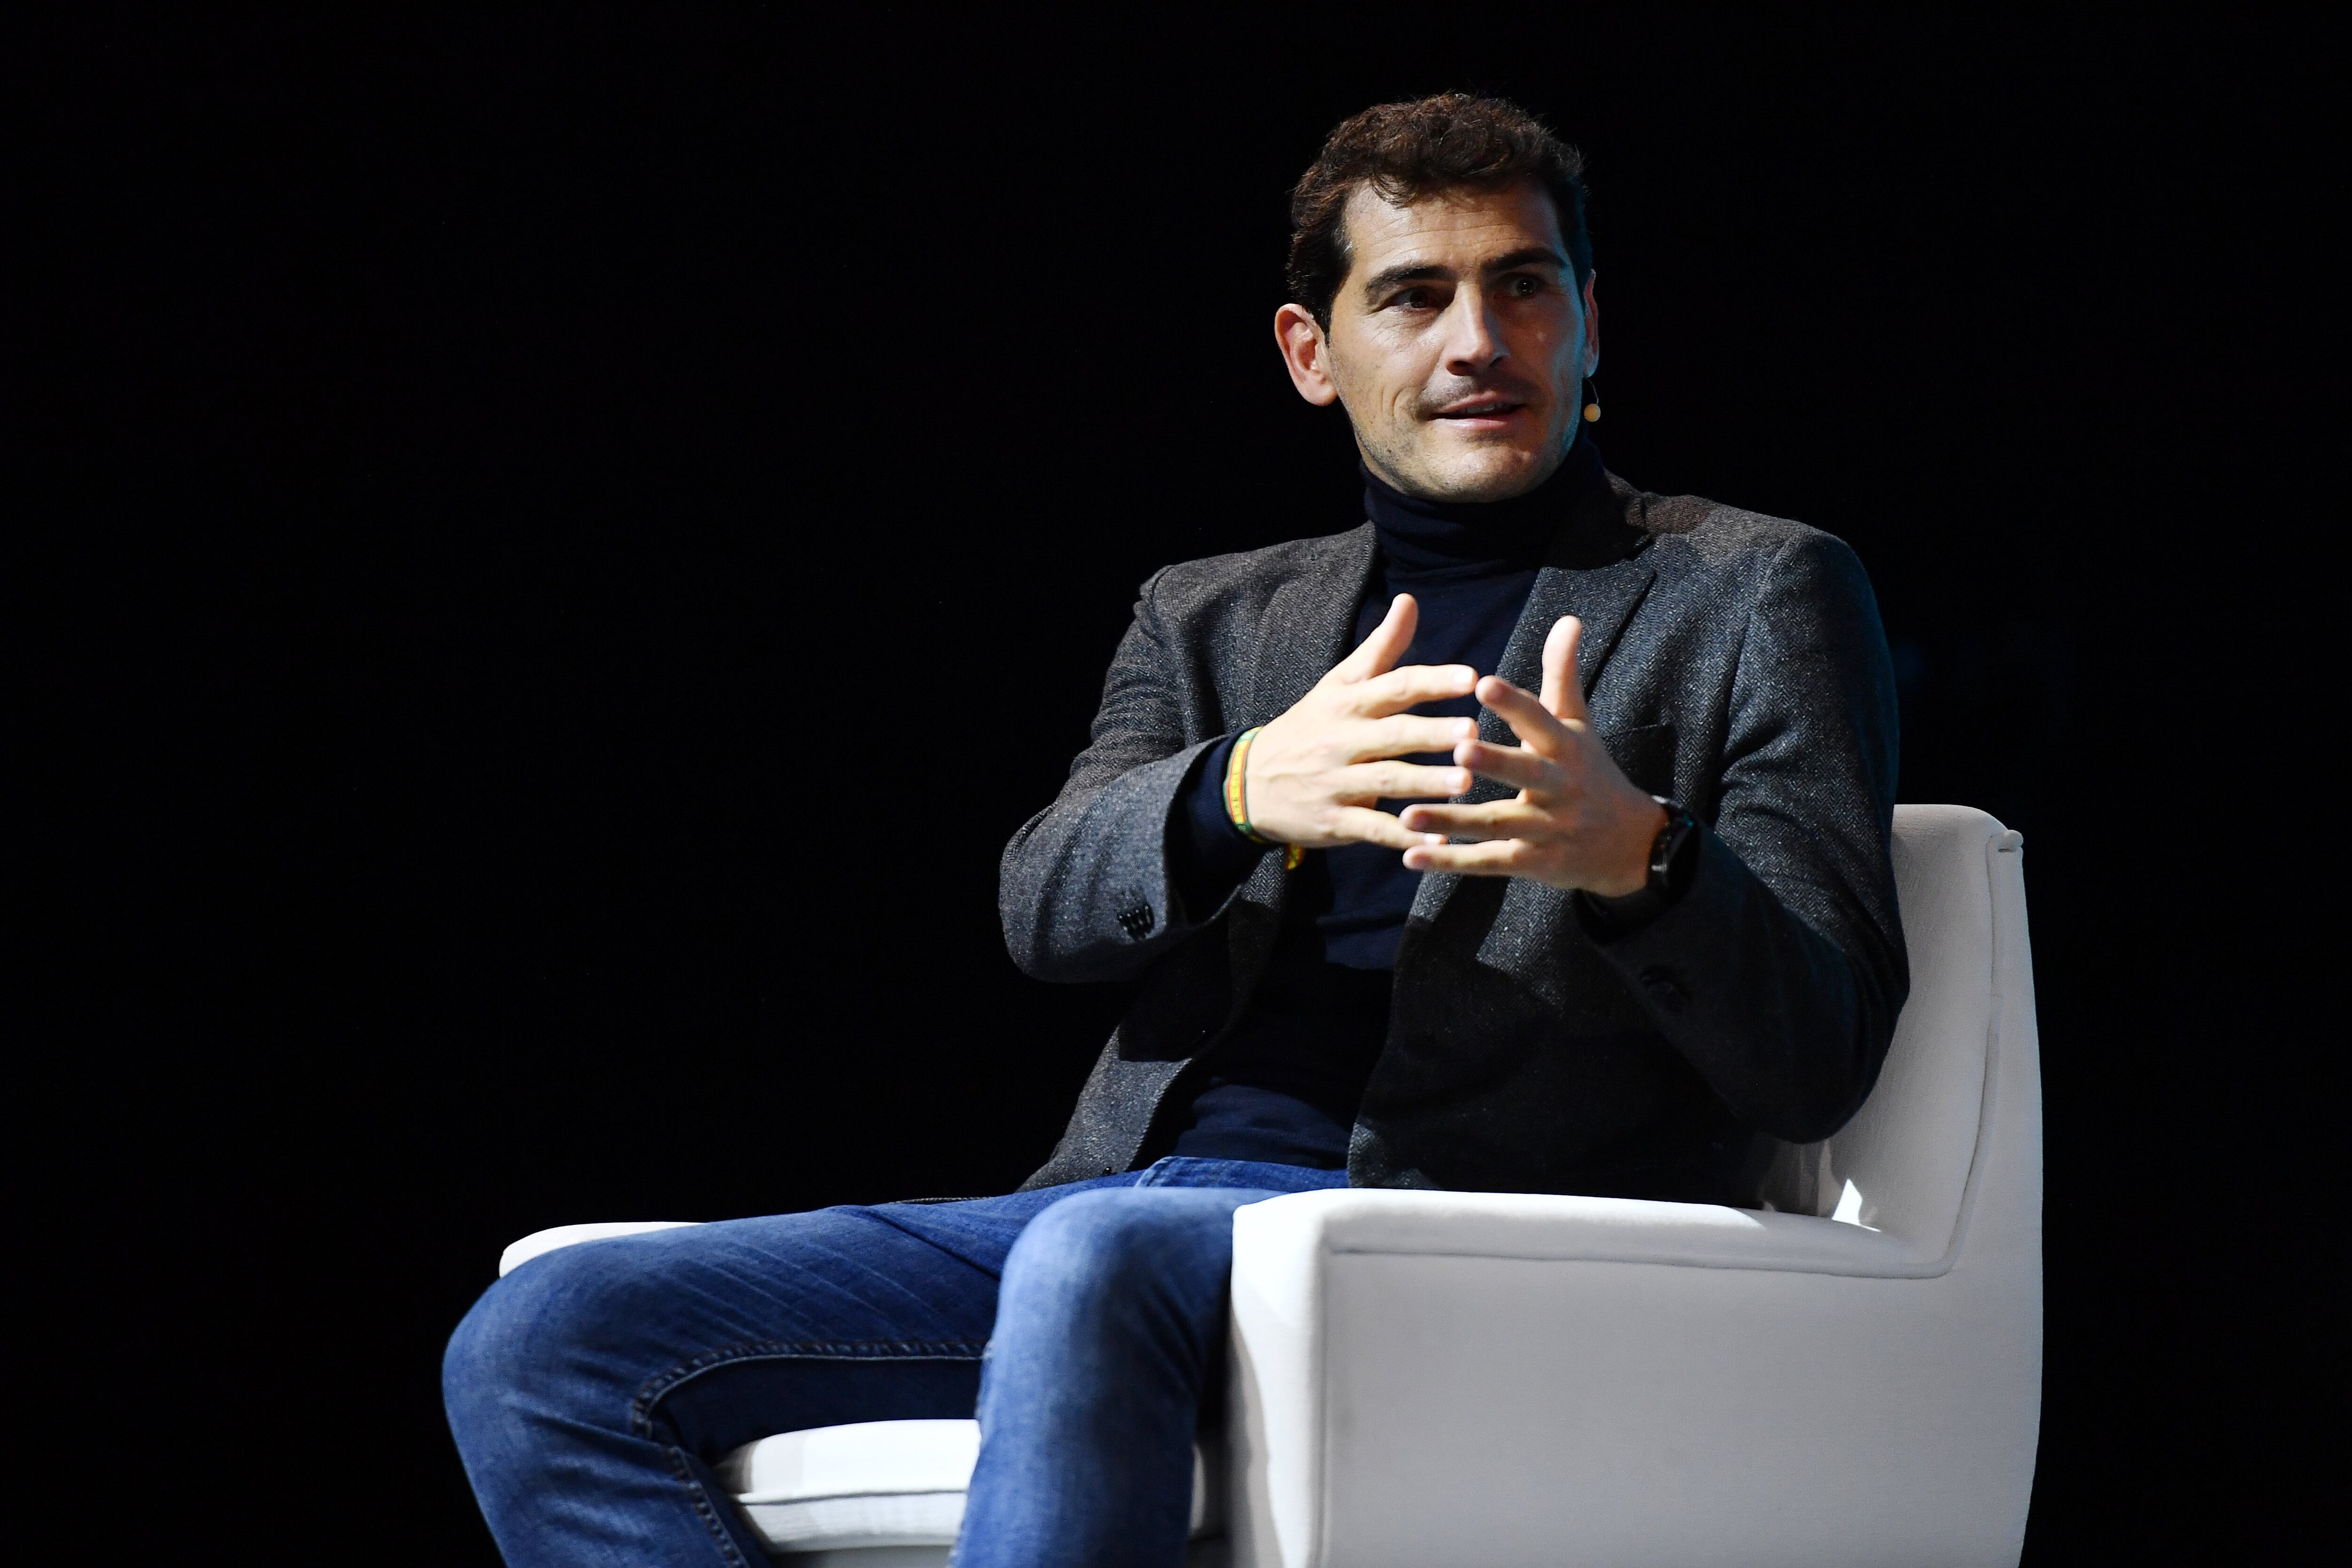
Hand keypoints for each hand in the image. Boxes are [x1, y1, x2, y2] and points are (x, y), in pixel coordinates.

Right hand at [1240, 594, 1481, 850]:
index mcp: (1347, 703)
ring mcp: (1336, 783)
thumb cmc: (1309, 727)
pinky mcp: (1334, 822)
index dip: (1432, 681)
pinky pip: (1372, 831)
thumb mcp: (1338, 684)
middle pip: (1391, 735)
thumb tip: (1409, 602)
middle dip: (1431, 733)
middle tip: (1472, 732)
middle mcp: (1340, 740)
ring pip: (1385, 783)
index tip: (1470, 677)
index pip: (1393, 686)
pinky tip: (1438, 843)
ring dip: (1425, 784)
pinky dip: (1404, 838)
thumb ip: (1381, 647)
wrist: (1249, 783)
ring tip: (1465, 784)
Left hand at [1398, 615, 1666, 894]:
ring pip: (1497, 824)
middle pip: (1526, 775)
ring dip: (1452, 821)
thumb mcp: (1578, 725)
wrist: (1627, 844)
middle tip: (1457, 750)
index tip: (1482, 681)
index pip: (1540, 720)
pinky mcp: (1534, 864)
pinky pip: (1488, 862)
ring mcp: (1548, 829)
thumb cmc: (1589, 771)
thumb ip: (1563, 675)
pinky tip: (1410, 856)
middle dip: (1495, 763)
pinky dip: (1451, 862)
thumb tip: (1567, 619)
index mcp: (1565, 748)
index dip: (1514, 703)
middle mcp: (1560, 788)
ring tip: (1407, 814)